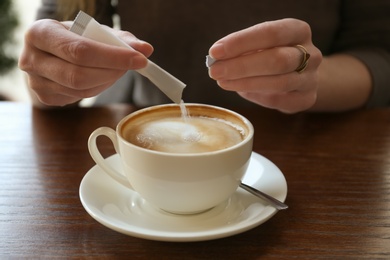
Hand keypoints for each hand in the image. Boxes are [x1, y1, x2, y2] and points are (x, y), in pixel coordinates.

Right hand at [19, 19, 152, 106]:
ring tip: (116, 69)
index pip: (80, 50)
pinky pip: (79, 97)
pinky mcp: (45, 98)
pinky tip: (100, 77)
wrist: (49, 51)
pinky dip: (97, 88)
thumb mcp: (93, 31)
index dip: (113, 57)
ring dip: (107, 80)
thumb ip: (121, 39)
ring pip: (81, 89)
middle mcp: (31, 59)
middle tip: (134, 65)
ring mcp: (36, 82)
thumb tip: (146, 49)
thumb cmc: (74, 37)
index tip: (139, 58)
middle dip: (113, 71)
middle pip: (79, 75)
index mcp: (40, 33)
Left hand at [208, 18, 321, 112]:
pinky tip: (241, 91)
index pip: (271, 33)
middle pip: (277, 60)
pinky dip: (256, 96)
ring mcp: (311, 78)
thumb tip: (217, 57)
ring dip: (245, 83)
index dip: (242, 42)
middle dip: (241, 66)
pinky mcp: (306, 99)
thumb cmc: (273, 55)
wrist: (300, 75)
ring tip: (222, 81)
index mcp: (298, 31)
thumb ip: (242, 49)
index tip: (216, 51)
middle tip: (215, 71)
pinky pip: (278, 100)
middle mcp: (310, 54)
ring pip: (279, 82)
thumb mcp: (260, 44)